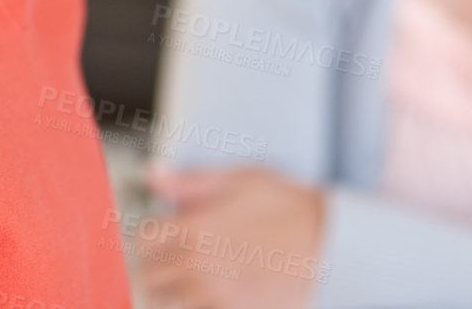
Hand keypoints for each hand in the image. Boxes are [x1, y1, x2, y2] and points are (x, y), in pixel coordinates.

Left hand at [137, 165, 325, 308]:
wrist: (329, 243)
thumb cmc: (287, 208)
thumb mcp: (239, 180)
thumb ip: (190, 181)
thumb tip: (154, 175)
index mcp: (194, 229)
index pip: (143, 239)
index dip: (150, 232)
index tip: (160, 228)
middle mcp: (197, 265)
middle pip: (148, 274)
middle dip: (155, 261)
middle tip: (173, 250)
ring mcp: (214, 294)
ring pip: (168, 298)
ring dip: (173, 284)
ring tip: (193, 269)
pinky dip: (197, 300)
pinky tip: (213, 285)